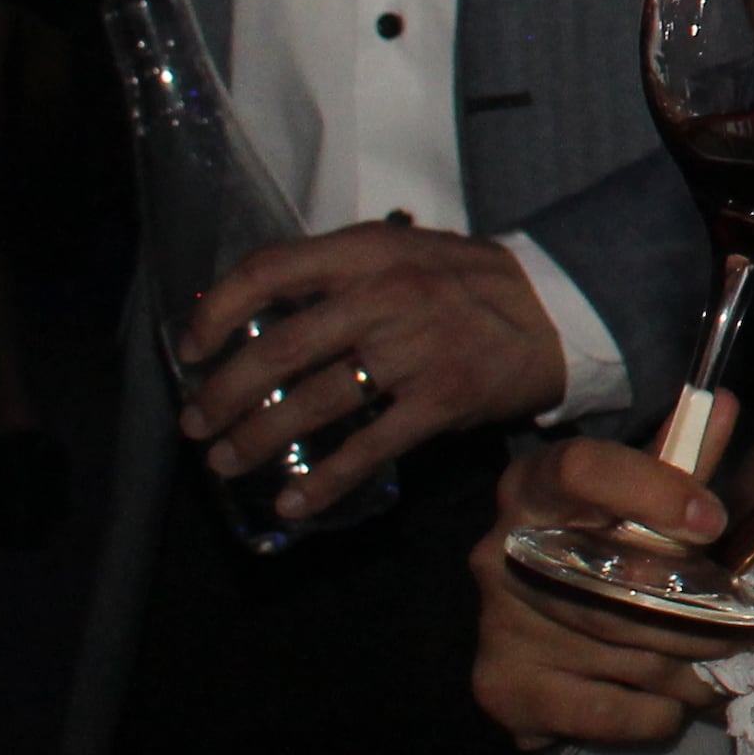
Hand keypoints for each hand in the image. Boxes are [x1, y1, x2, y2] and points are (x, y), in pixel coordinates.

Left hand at [180, 221, 571, 519]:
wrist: (562, 311)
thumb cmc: (468, 285)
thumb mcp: (405, 254)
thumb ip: (340, 275)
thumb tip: (253, 316)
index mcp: (369, 250)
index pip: (267, 270)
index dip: (216, 312)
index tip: (191, 349)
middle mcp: (387, 294)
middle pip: (278, 349)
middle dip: (222, 395)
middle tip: (196, 426)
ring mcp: (416, 349)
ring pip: (313, 403)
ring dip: (257, 440)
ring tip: (226, 462)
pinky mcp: (443, 399)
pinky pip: (369, 447)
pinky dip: (323, 481)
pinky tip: (292, 503)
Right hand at [476, 436, 735, 746]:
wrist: (534, 615)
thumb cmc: (602, 540)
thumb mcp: (640, 492)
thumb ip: (682, 455)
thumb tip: (720, 402)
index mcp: (535, 485)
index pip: (583, 469)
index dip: (653, 493)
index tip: (712, 523)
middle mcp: (502, 550)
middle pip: (619, 584)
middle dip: (697, 613)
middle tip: (745, 627)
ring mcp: (496, 622)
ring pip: (621, 652)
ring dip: (686, 666)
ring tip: (719, 666)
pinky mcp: (502, 687)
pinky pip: (601, 710)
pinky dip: (651, 713)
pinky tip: (669, 704)